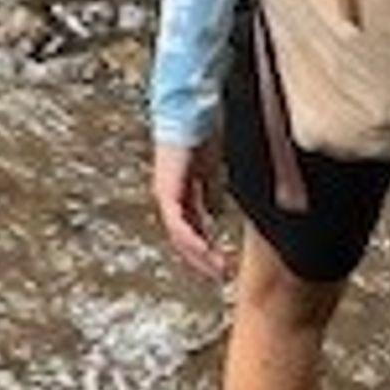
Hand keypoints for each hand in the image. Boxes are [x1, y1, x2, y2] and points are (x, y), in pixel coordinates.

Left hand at [152, 138, 233, 283]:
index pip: (192, 230)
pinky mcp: (166, 191)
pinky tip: (205, 250)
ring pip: (179, 236)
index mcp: (181, 194)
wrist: (191, 114)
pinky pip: (177, 223)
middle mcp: (169, 198)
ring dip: (199, 255)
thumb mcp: (210, 171)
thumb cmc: (200, 136)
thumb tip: (216, 213)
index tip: (223, 264)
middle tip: (222, 276)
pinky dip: (191, 238)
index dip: (207, 249)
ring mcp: (165, 195)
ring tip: (218, 270)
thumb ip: (210, 193)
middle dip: (203, 260)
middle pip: (184, 239)